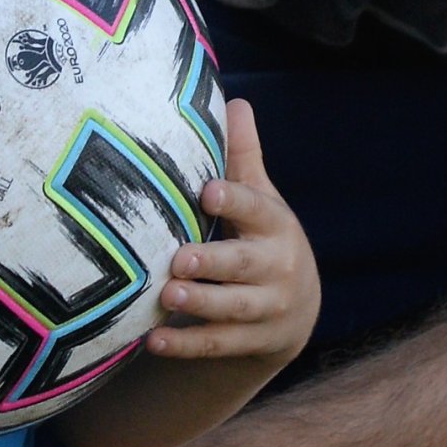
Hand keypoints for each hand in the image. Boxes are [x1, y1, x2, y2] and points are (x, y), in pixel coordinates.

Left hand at [146, 99, 318, 366]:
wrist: (294, 311)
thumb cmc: (262, 240)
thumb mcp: (261, 200)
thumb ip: (243, 157)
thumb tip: (235, 100)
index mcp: (275, 225)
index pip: (256, 209)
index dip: (234, 200)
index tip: (207, 192)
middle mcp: (278, 268)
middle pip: (245, 265)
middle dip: (213, 262)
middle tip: (178, 258)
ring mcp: (267, 309)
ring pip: (233, 309)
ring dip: (200, 305)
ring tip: (165, 296)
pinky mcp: (253, 343)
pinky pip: (217, 345)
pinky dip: (185, 345)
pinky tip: (153, 340)